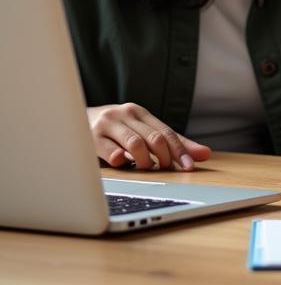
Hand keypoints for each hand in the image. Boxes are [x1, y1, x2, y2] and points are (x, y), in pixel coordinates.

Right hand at [87, 103, 211, 170]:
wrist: (70, 119)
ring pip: (135, 143)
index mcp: (140, 113)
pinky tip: (123, 165)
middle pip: (155, 137)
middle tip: (170, 171)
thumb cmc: (113, 130)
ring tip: (147, 170)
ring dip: (145, 161)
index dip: (181, 150)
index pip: (167, 132)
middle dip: (167, 157)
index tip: (190, 167)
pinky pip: (109, 151)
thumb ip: (170, 142)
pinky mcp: (90, 136)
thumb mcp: (140, 130)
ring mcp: (108, 124)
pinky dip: (120, 160)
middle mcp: (126, 114)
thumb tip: (205, 154)